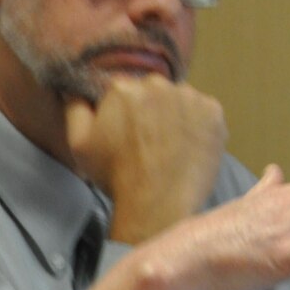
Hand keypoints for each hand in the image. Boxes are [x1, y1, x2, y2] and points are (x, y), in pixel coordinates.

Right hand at [64, 78, 225, 242]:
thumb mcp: (80, 144)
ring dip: (175, 116)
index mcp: (123, 88)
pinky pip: (203, 111)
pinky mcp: (213, 112)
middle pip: (153, 91)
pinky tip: (187, 148)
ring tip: (170, 148)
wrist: (158, 204)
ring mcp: (190, 97)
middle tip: (148, 142)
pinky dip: (198, 125)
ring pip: (179, 100)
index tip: (125, 132)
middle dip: (150, 110)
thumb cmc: (116, 176)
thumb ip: (75, 108)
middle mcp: (158, 85)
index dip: (122, 111)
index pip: (122, 90)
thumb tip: (75, 88)